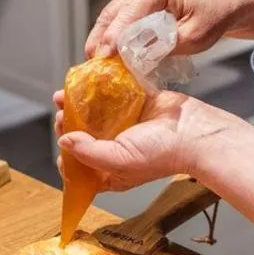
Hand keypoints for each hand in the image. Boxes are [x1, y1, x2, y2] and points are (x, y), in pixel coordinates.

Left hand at [54, 90, 228, 191]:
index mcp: (110, 171)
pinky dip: (96, 90)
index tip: (61, 140)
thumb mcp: (118, 161)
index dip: (66, 155)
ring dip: (76, 105)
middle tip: (61, 115)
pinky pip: (109, 96)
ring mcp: (123, 125)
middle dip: (67, 125)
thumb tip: (64, 141)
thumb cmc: (161, 154)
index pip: (80, 167)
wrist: (193, 131)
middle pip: (82, 137)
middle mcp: (114, 148)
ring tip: (64, 96)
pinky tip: (84, 83)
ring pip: (91, 114)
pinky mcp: (131, 104)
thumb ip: (88, 153)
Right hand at [85, 0, 237, 58]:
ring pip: (108, 18)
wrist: (216, 5)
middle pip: (112, 14)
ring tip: (94, 65)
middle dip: (100, 41)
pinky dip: (108, 38)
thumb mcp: (193, 37)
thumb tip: (135, 59)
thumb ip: (164, 46)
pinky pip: (114, 20)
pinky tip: (104, 56)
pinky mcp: (131, 1)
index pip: (130, 12)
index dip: (115, 36)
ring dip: (100, 41)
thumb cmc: (210, 18)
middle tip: (93, 67)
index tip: (104, 56)